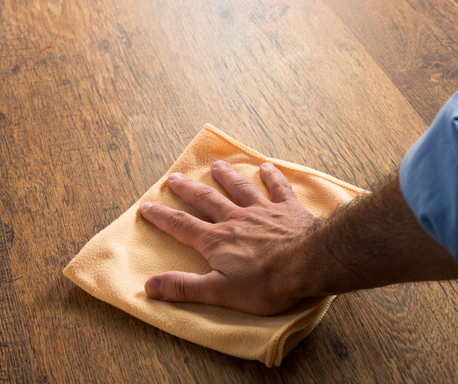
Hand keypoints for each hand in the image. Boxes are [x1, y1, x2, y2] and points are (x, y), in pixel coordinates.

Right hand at [139, 160, 319, 315]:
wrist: (310, 264)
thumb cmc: (265, 283)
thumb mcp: (219, 292)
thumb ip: (184, 287)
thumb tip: (149, 286)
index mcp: (216, 240)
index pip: (181, 226)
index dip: (162, 216)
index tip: (147, 206)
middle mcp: (235, 219)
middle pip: (206, 200)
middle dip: (188, 190)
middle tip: (174, 178)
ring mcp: (263, 211)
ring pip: (240, 188)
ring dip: (227, 176)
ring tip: (217, 166)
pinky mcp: (289, 210)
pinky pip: (278, 189)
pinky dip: (272, 177)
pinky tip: (266, 167)